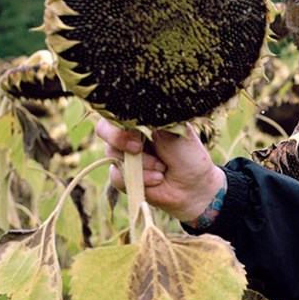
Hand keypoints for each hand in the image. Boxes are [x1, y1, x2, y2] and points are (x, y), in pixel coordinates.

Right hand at [95, 119, 225, 223]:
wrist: (194, 188)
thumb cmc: (190, 158)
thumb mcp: (177, 135)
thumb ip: (155, 123)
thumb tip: (136, 112)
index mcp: (142, 121)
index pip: (118, 111)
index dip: (121, 120)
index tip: (138, 132)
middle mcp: (129, 136)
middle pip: (104, 129)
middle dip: (119, 139)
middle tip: (138, 149)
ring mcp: (124, 156)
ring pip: (113, 154)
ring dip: (141, 165)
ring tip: (163, 170)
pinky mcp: (122, 176)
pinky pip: (116, 176)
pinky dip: (140, 179)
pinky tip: (157, 180)